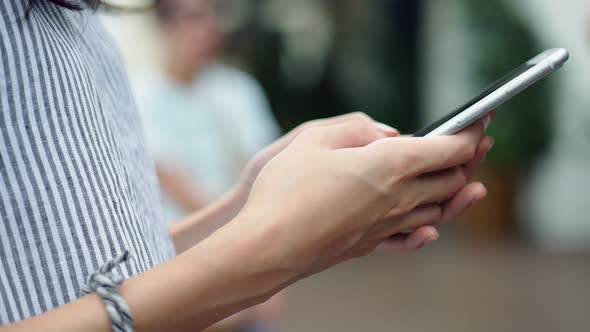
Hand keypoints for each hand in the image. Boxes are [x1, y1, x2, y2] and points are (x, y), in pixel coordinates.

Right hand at [234, 116, 489, 279]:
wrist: (267, 247)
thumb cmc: (284, 190)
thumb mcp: (313, 138)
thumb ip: (356, 128)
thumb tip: (385, 134)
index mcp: (390, 165)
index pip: (450, 149)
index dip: (471, 132)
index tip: (482, 119)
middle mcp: (399, 198)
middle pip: (452, 180)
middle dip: (469, 159)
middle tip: (475, 144)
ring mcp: (387, 227)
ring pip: (439, 210)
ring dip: (455, 192)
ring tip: (465, 180)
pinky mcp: (371, 246)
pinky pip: (414, 238)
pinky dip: (430, 227)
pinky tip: (432, 227)